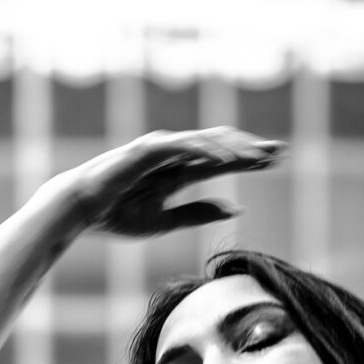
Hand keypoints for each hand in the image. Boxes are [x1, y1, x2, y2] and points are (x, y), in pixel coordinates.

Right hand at [56, 127, 283, 238]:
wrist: (82, 212)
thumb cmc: (116, 216)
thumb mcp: (164, 221)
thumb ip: (198, 213)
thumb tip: (236, 210)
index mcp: (179, 172)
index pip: (222, 162)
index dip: (250, 160)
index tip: (276, 161)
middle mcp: (174, 156)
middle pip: (222, 146)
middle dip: (252, 148)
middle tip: (282, 151)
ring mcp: (162, 150)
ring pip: (207, 142)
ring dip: (235, 148)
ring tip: (260, 157)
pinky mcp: (148, 150)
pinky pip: (184, 147)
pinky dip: (206, 150)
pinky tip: (227, 159)